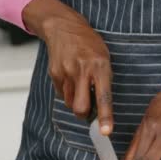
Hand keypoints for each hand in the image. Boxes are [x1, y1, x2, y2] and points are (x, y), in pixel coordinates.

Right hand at [23, 0, 113, 134]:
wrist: (63, 27)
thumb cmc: (88, 44)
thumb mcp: (104, 57)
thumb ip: (103, 80)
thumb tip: (101, 107)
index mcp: (99, 66)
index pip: (103, 96)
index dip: (105, 116)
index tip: (106, 131)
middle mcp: (82, 71)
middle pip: (80, 107)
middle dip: (84, 115)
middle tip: (89, 111)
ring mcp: (66, 73)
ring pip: (70, 103)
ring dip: (76, 102)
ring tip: (80, 87)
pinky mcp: (54, 74)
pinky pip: (62, 94)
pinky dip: (67, 92)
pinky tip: (70, 79)